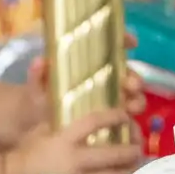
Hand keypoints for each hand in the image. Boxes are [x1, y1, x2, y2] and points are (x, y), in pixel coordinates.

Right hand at [0, 108, 144, 173]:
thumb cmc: (23, 155)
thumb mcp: (38, 132)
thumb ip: (60, 125)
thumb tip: (81, 116)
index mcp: (63, 140)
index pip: (95, 122)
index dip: (114, 117)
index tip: (125, 116)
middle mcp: (76, 161)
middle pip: (116, 153)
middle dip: (132, 147)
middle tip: (138, 144)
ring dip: (132, 168)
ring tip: (138, 163)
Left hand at [22, 30, 144, 132]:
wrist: (41, 132)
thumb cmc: (41, 103)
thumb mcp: (37, 88)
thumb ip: (37, 75)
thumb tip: (41, 61)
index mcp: (89, 67)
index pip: (110, 49)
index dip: (123, 41)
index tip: (132, 42)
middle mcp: (105, 82)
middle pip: (128, 75)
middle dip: (134, 78)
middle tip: (131, 84)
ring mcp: (112, 103)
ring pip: (133, 97)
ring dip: (137, 100)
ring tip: (131, 107)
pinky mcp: (116, 124)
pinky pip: (131, 123)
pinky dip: (135, 125)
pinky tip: (131, 127)